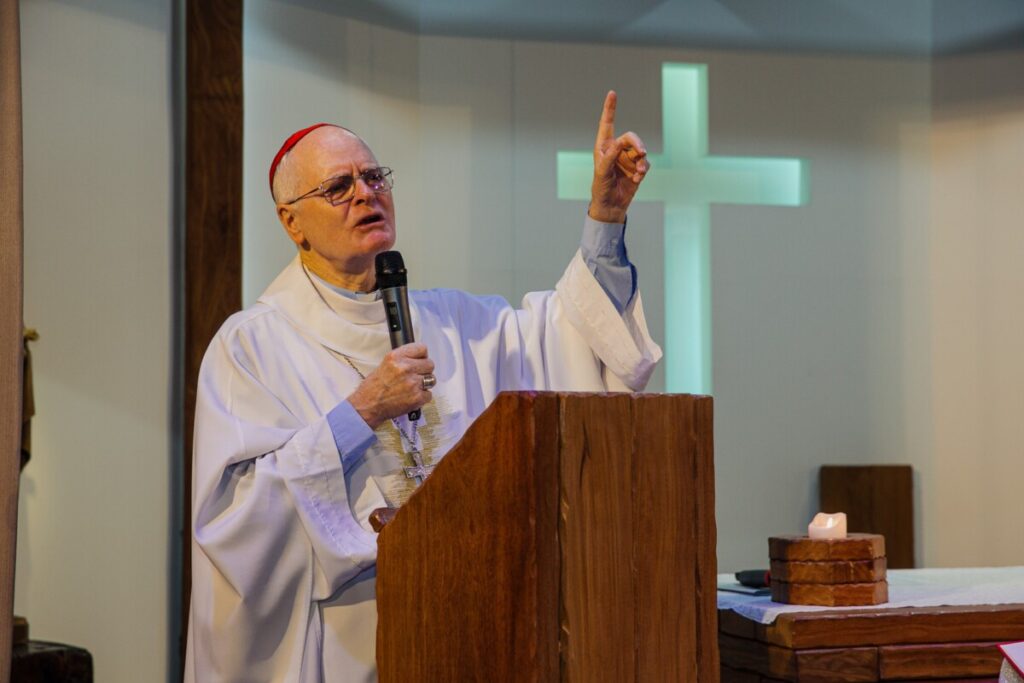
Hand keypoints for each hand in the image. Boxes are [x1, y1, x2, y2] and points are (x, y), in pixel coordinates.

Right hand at [348, 343, 434, 427]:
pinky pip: (429, 394)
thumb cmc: (373, 387)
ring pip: (432, 379)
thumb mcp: (385, 364)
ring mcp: (412, 383)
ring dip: (425, 384)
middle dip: (424, 370)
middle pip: (430, 364)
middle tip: (415, 376)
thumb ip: (402, 359)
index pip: (422, 349)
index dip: (421, 356)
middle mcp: (405, 368)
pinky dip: (422, 397)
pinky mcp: (417, 398)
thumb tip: (418, 358)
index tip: (420, 360)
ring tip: (413, 387)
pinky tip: (412, 397)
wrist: (367, 406)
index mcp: (396, 357)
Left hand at [589, 91, 648, 223]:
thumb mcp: (602, 172)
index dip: (610, 109)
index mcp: (603, 147)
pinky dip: (643, 169)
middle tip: (642, 151)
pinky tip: (637, 178)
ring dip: (641, 160)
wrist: (611, 205)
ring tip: (638, 171)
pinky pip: (645, 163)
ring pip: (640, 151)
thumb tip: (619, 144)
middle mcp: (616, 149)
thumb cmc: (601, 188)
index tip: (612, 93)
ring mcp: (627, 158)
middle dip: (637, 143)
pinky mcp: (637, 168)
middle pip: (630, 137)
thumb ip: (610, 157)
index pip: (607, 124)